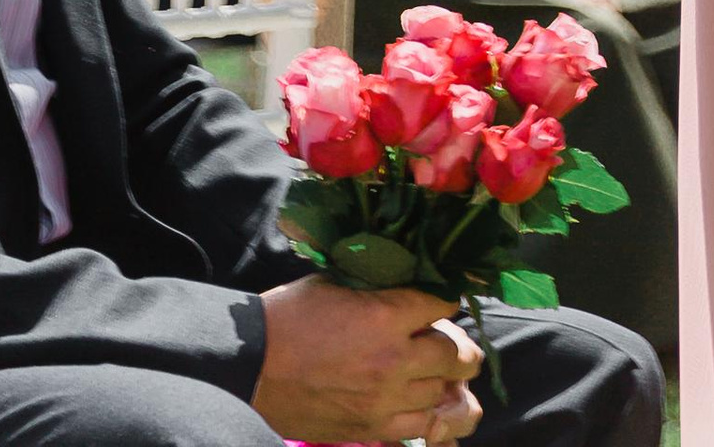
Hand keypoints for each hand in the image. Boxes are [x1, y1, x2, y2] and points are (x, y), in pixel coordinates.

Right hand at [253, 279, 480, 443]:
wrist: (253, 365)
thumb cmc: (291, 316)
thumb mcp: (340, 284)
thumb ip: (381, 288)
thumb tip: (410, 283)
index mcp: (387, 315)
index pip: (443, 304)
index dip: (447, 301)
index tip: (445, 303)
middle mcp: (394, 359)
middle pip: (454, 355)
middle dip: (460, 348)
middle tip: (457, 346)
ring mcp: (383, 399)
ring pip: (440, 395)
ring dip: (446, 383)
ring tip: (443, 377)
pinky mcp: (368, 428)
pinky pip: (419, 429)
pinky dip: (432, 419)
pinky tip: (434, 410)